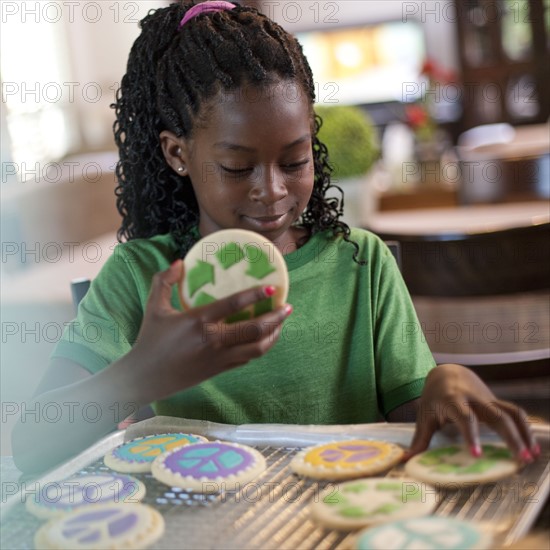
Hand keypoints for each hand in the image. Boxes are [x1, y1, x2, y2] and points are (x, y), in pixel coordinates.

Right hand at [128, 260, 290, 401]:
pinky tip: (265, 338)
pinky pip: (248, 358)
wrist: (145, 377)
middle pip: (254, 329)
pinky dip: (260, 347)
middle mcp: (213, 339)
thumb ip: (163, 281)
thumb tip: (179, 261)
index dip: (256, 295)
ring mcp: (219, 357)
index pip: (234, 304)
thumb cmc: (149, 339)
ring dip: (273, 335)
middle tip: (287, 306)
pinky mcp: (220, 370)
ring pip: (257, 348)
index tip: (273, 287)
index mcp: (199, 320)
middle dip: (276, 317)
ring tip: (281, 323)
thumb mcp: (153, 307)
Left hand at [406, 363, 539, 463]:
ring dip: (523, 434)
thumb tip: (405, 460)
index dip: (471, 435)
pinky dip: (526, 429)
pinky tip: (532, 448)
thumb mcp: (424, 415)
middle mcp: (474, 398)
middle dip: (510, 437)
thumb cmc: (434, 398)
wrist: (447, 373)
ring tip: (531, 457)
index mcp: (453, 400)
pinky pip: (515, 413)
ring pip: (511, 412)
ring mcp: (488, 399)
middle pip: (496, 415)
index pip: (464, 418)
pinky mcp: (496, 402)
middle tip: (520, 459)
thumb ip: (419, 438)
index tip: (477, 455)